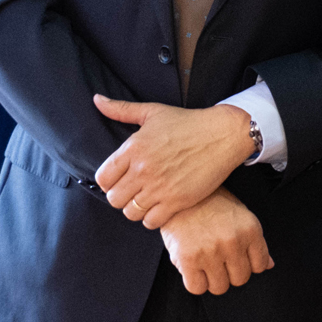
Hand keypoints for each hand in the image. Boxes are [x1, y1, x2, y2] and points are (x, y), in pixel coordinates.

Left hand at [93, 95, 256, 228]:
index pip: (102, 179)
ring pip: (131, 212)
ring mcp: (160, 187)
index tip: (121, 178)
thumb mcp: (153, 112)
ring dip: (136, 208)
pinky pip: (151, 222)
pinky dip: (153, 217)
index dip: (109, 181)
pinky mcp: (177, 201)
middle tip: (135, 189)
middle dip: (122, 196)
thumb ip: (121, 109)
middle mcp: (143, 169)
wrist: (224, 134)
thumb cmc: (189, 123)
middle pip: (114, 199)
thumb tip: (96, 99)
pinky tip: (160, 206)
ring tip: (147, 198)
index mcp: (133, 148)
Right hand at [159, 187, 273, 295]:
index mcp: (250, 229)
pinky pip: (198, 288)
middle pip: (240, 279)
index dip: (248, 265)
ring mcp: (211, 251)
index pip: (260, 265)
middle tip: (220, 261)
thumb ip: (255, 242)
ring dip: (213, 279)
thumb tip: (270, 265)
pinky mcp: (189, 259)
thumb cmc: (213, 205)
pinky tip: (193, 269)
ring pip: (220, 287)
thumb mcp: (241, 216)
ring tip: (206, 264)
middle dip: (231, 273)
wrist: (181, 195)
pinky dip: (195, 283)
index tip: (237, 259)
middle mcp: (233, 241)